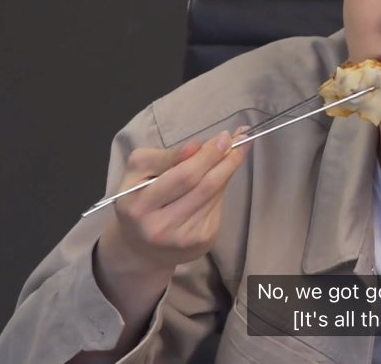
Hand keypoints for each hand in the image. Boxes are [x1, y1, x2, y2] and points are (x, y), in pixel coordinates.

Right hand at [100, 126, 250, 273]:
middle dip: (226, 160)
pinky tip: (219, 178)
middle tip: (241, 140)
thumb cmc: (139, 197)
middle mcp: (160, 227)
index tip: (225, 137)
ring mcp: (183, 238)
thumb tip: (195, 147)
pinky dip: (221, 189)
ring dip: (228, 171)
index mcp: (139, 205)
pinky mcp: (200, 242)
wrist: (140, 244)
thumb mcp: (140, 171)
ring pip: (215, 195)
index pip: (183, 176)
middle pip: (205, 186)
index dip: (208, 155)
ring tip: (235, 152)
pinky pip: (217, 207)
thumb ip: (166, 157)